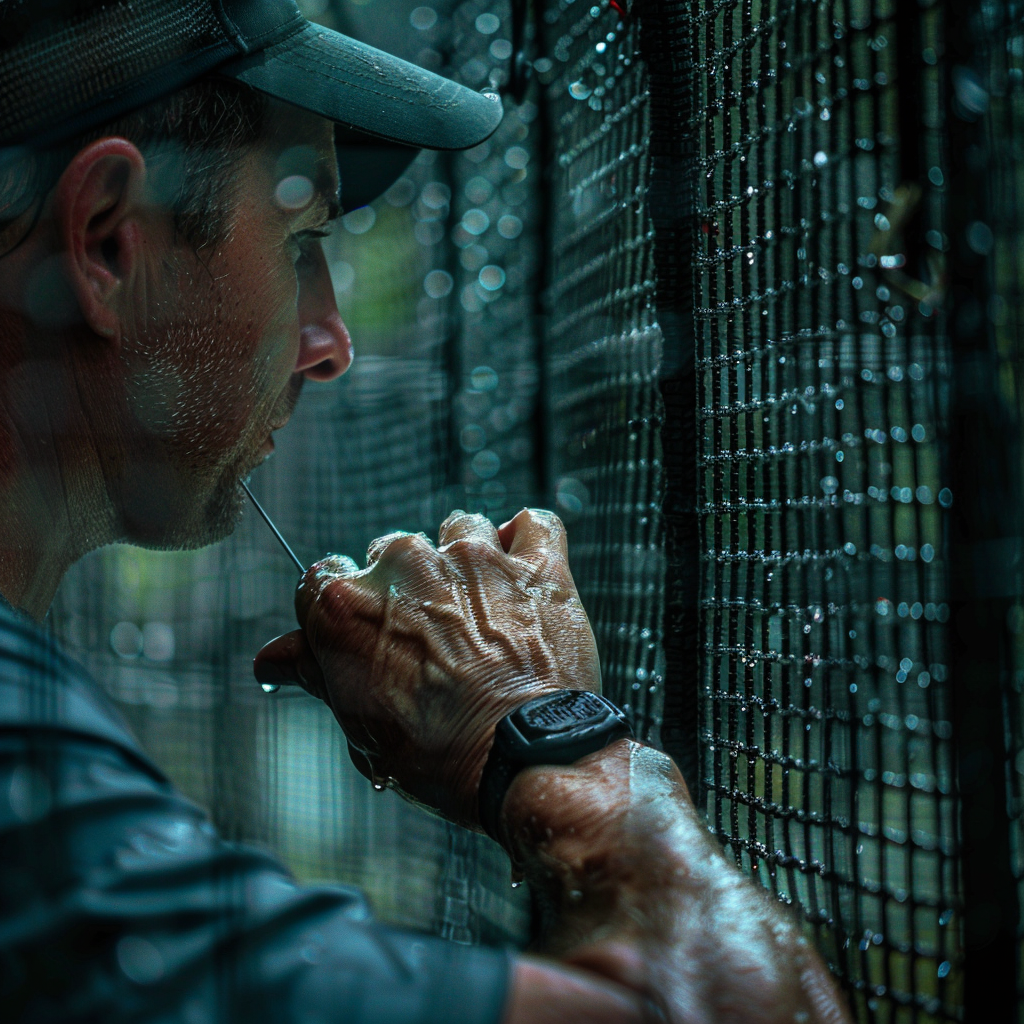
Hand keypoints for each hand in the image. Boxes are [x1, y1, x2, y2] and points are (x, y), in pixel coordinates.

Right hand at [253, 509, 600, 827]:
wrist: (520, 757)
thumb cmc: (436, 753)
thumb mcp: (357, 721)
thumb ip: (314, 672)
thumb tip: (273, 658)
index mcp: (348, 605)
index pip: (323, 579)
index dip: (343, 608)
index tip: (364, 630)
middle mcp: (406, 567)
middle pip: (391, 553)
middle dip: (406, 588)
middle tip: (430, 636)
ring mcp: (475, 559)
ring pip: (460, 528)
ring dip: (465, 559)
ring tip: (481, 603)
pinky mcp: (535, 566)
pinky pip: (534, 522)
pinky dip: (528, 537)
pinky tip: (522, 559)